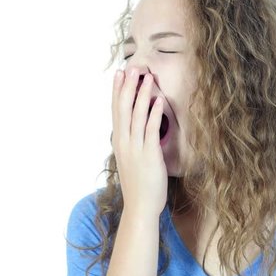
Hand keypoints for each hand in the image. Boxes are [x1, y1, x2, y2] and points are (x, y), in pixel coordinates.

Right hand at [111, 68, 167, 217]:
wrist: (140, 207)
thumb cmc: (138, 185)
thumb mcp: (130, 160)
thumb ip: (132, 143)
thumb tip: (135, 129)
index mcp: (119, 142)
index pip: (116, 111)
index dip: (117, 92)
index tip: (119, 75)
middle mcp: (124, 142)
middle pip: (123, 109)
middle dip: (127, 87)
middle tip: (130, 68)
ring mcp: (135, 148)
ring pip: (137, 115)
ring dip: (142, 94)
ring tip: (147, 77)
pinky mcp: (149, 154)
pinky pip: (151, 129)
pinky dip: (154, 113)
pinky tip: (159, 100)